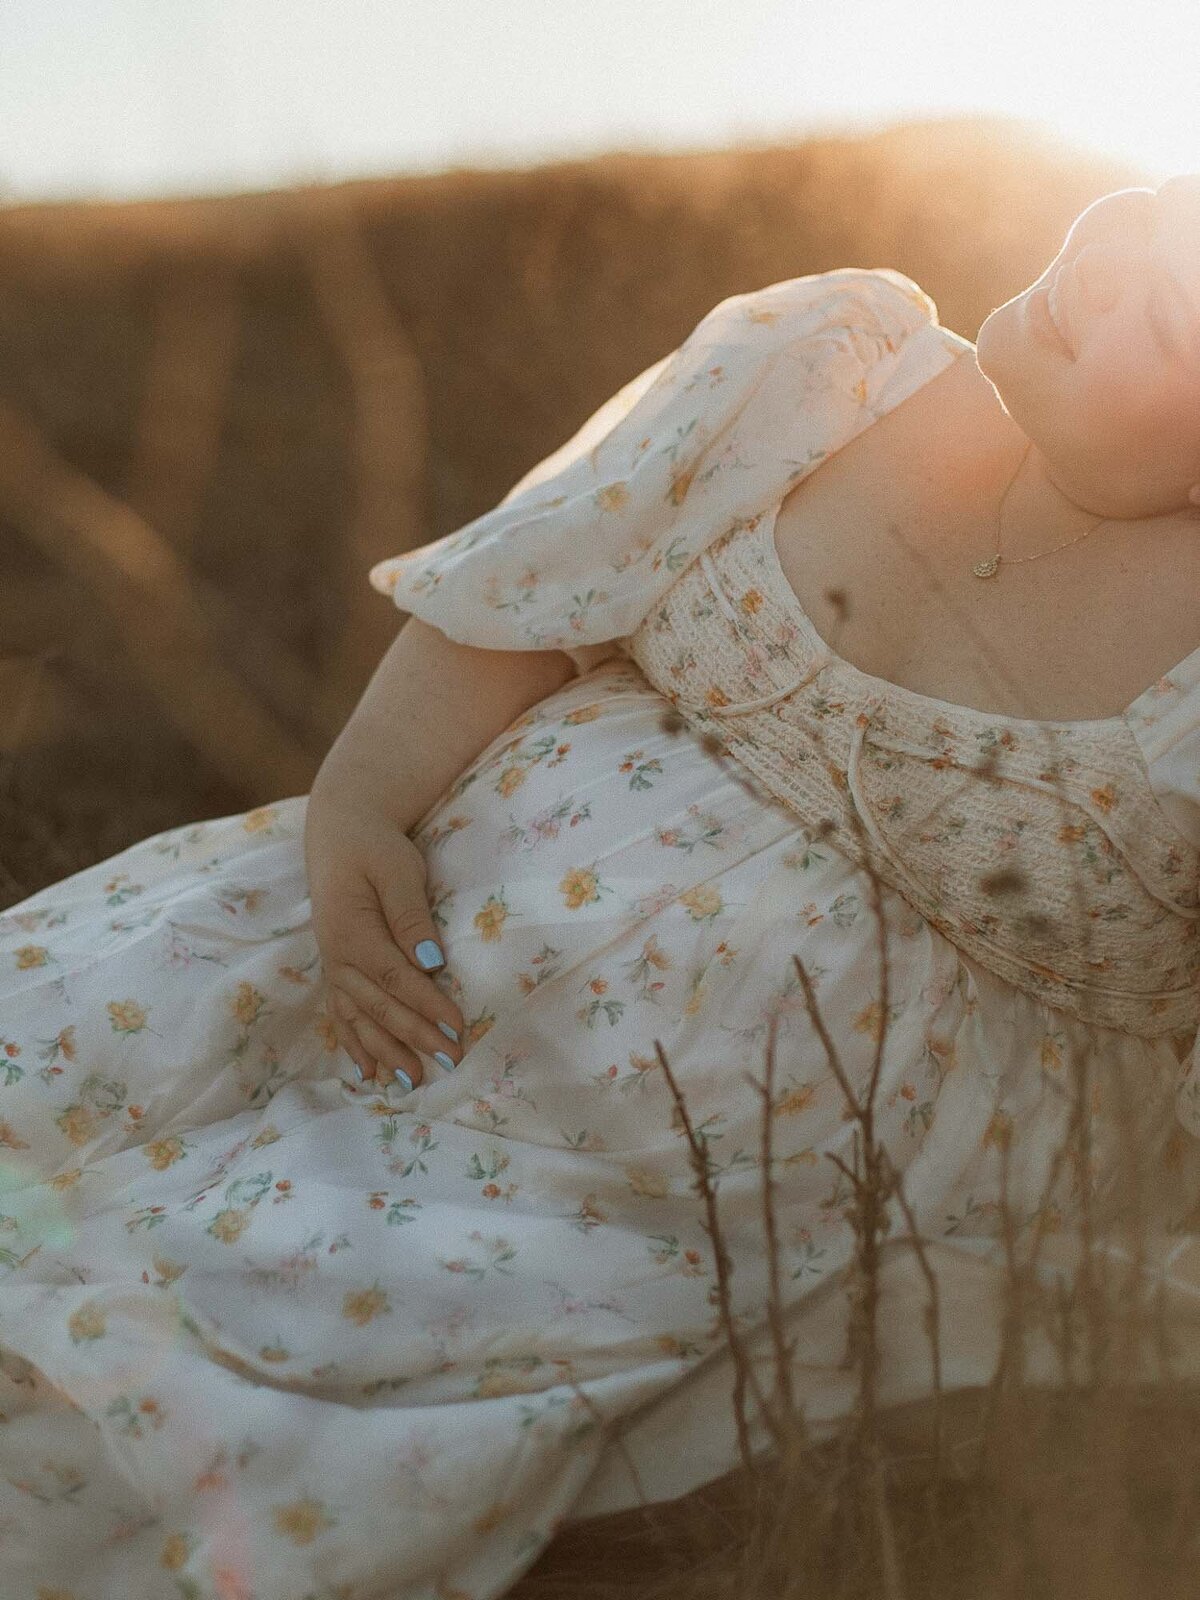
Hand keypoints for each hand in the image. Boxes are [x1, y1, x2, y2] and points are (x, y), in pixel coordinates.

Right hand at [304, 786, 464, 1091]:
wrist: (340, 829)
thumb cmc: (374, 847)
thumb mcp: (398, 871)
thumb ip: (411, 917)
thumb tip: (431, 963)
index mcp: (351, 931)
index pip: (395, 978)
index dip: (426, 1005)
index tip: (457, 1028)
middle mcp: (336, 955)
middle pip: (378, 1006)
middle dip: (414, 1037)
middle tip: (450, 1061)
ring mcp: (332, 963)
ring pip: (358, 1017)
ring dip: (385, 1050)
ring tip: (412, 1081)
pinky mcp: (336, 966)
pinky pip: (342, 1013)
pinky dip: (355, 1043)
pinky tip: (369, 1071)